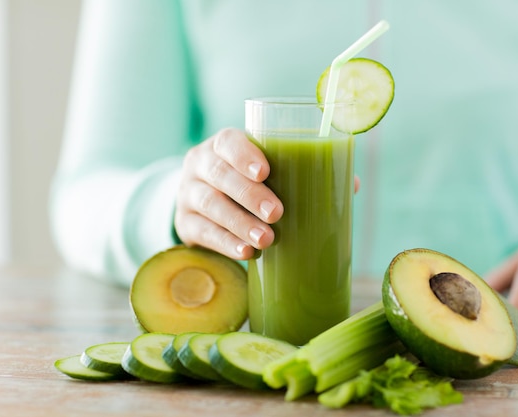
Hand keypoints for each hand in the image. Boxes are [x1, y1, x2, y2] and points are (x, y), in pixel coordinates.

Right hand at [174, 128, 283, 259]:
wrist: (207, 205)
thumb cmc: (248, 182)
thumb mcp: (258, 170)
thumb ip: (285, 169)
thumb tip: (333, 180)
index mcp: (220, 146)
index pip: (228, 142)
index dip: (244, 156)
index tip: (264, 173)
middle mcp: (199, 165)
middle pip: (220, 174)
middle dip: (250, 195)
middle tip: (276, 213)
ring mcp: (188, 194)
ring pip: (211, 204)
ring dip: (240, 223)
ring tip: (266, 239)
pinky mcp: (184, 223)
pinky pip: (203, 232)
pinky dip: (226, 243)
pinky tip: (246, 252)